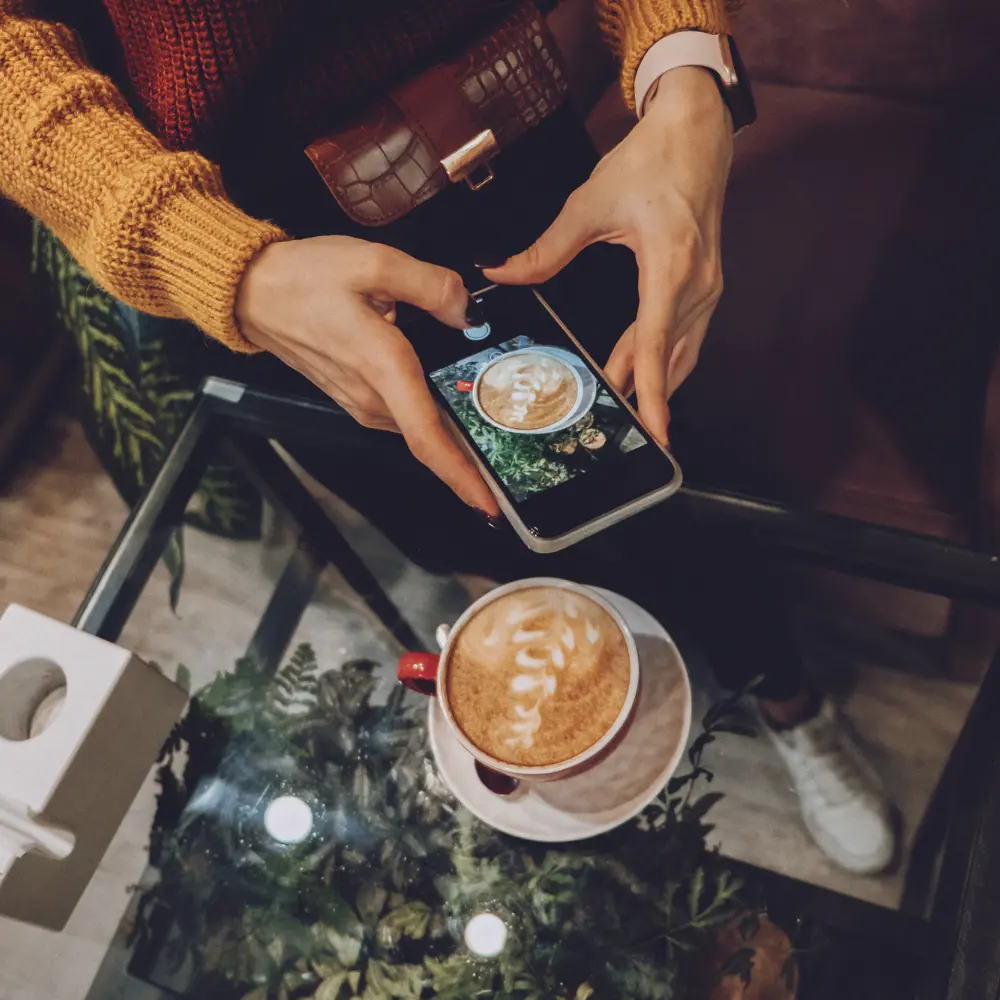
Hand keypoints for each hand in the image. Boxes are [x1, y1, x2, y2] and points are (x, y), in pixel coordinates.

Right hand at [236, 236, 497, 514]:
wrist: (251, 292)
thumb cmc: (305, 278)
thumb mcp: (372, 262)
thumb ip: (430, 285)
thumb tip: (467, 312)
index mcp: (383, 369)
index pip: (427, 437)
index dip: (461, 476)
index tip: (489, 505)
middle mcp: (371, 397)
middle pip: (430, 438)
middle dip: (470, 455)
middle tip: (511, 463)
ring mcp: (359, 401)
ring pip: (416, 424)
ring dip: (449, 432)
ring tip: (490, 431)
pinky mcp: (353, 396)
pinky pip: (400, 412)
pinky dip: (426, 414)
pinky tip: (447, 397)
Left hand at [484, 67, 732, 443]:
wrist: (696, 131)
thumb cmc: (651, 161)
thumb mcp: (589, 203)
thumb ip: (545, 249)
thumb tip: (501, 272)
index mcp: (669, 266)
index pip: (655, 343)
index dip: (650, 391)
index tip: (654, 430)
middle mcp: (697, 285)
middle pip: (667, 358)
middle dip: (641, 395)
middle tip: (612, 426)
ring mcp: (708, 288)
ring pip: (682, 354)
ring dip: (654, 382)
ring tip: (624, 408)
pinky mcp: (706, 286)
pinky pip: (687, 338)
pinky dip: (665, 361)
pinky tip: (644, 374)